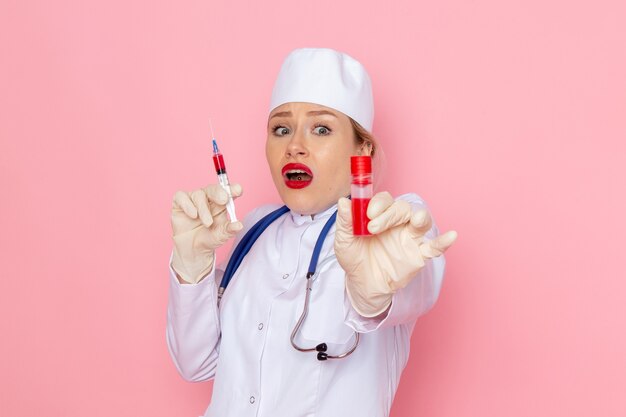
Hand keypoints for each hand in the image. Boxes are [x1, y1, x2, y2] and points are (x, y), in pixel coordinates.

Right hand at [171, 184, 242, 282]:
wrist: (192, 249)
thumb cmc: (209, 238)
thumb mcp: (221, 236)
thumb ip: (229, 230)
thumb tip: (239, 225)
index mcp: (222, 203)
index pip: (228, 192)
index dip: (233, 189)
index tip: (238, 190)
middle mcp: (208, 198)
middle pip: (213, 188)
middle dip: (219, 192)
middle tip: (224, 200)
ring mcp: (194, 199)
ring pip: (199, 194)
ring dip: (203, 208)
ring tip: (208, 223)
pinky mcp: (180, 202)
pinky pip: (182, 197)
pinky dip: (187, 205)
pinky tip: (193, 215)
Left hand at [334, 192, 456, 316]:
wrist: (362, 285)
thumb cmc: (355, 258)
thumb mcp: (344, 241)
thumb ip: (345, 221)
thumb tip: (343, 201)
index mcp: (380, 215)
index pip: (385, 200)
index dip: (379, 204)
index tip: (368, 214)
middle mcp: (397, 222)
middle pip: (402, 208)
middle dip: (390, 214)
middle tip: (374, 227)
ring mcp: (410, 238)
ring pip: (421, 221)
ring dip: (421, 217)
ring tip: (417, 219)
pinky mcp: (418, 255)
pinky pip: (434, 247)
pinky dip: (443, 242)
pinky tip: (451, 236)